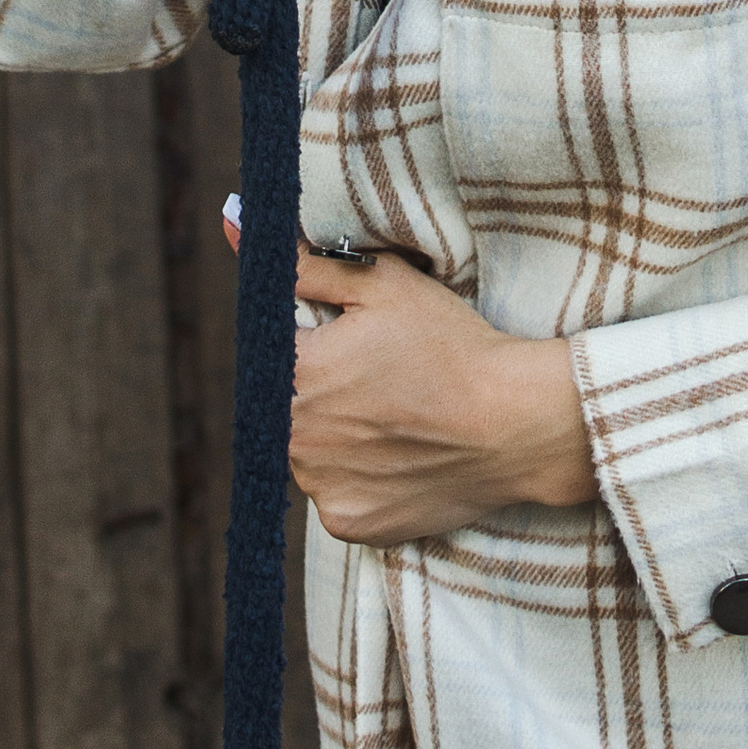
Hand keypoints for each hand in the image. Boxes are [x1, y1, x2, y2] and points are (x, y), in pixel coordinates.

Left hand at [286, 245, 597, 547]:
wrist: (512, 424)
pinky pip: (337, 493)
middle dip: (322, 389)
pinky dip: (359, 477)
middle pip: (288, 405)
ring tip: (394, 417)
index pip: (272, 351)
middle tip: (379, 381)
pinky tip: (399, 455)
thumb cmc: (450, 346)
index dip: (312, 344)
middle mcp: (293, 436)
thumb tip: (235, 226)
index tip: (347, 346)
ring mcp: (319, 485)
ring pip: (310, 452)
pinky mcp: (348, 522)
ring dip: (336, 436)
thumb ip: (303, 263)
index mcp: (295, 372)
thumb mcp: (382, 284)